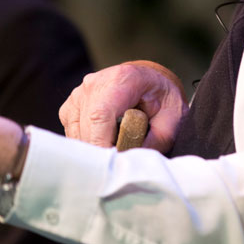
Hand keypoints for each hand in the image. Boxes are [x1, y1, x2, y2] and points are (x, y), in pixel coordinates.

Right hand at [59, 60, 187, 152]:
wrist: (150, 83)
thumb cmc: (162, 100)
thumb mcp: (172, 120)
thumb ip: (155, 140)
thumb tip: (131, 162)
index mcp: (122, 80)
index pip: (100, 115)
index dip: (102, 143)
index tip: (113, 163)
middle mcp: (96, 83)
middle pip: (86, 127)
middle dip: (100, 151)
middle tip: (119, 164)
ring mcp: (80, 93)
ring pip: (77, 133)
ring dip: (93, 148)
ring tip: (116, 148)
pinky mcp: (71, 105)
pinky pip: (72, 132)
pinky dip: (86, 143)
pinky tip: (104, 141)